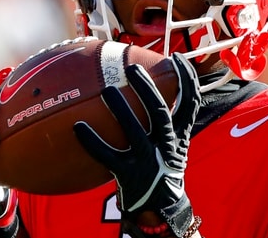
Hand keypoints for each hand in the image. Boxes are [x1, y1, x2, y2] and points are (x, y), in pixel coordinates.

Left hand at [74, 53, 201, 236]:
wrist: (162, 209)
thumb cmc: (162, 172)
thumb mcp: (173, 147)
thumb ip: (167, 124)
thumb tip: (153, 94)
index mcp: (179, 136)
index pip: (190, 102)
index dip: (186, 78)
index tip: (178, 57)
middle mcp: (166, 146)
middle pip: (158, 111)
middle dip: (146, 87)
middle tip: (131, 67)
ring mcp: (148, 161)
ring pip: (135, 131)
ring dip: (121, 109)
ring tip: (106, 91)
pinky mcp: (129, 175)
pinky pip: (108, 156)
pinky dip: (92, 142)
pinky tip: (78, 127)